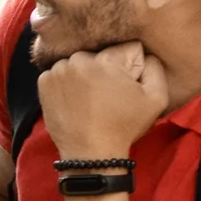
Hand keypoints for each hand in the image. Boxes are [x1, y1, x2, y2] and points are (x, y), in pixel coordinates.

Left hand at [36, 41, 167, 160]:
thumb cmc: (124, 126)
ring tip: (90, 99)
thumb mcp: (156, 98)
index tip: (128, 84)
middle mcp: (80, 59)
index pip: (128, 48)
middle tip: (108, 95)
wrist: (90, 153)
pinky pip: (59, 73)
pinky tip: (74, 101)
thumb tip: (144, 54)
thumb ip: (155, 67)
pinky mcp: (44, 82)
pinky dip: (66, 83)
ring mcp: (59, 70)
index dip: (132, 66)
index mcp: (108, 59)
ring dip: (84, 74)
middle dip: (106, 68)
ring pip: (79, 62)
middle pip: (100, 53)